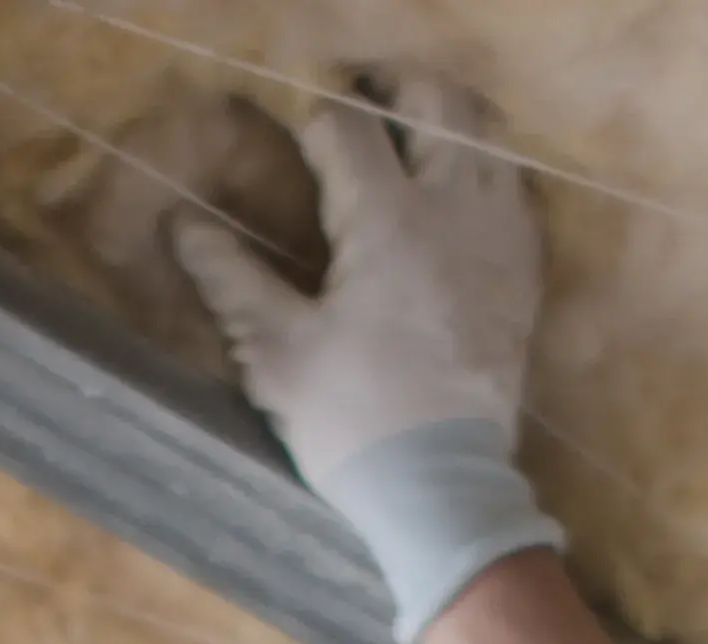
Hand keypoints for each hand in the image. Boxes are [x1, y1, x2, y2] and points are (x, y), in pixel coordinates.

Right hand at [171, 75, 564, 640]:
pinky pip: (517, 193)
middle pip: (438, 104)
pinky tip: (458, 197)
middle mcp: (454, 211)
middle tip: (363, 100)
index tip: (294, 136)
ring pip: (489, 140)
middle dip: (395, 90)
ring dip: (448, 124)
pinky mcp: (524, 275)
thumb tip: (182, 225)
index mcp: (387, 220)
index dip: (313, 120)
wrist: (442, 489)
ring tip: (412, 137)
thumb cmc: (352, 422)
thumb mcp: (276, 353)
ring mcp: (500, 240)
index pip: (347, 127)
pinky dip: (487, 176)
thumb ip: (230, 278)